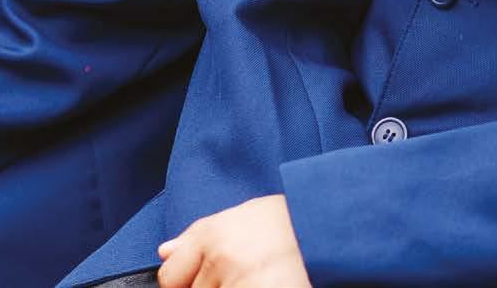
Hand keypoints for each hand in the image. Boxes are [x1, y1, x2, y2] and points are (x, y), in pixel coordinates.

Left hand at [156, 195, 312, 287]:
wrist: (332, 230)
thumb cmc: (292, 222)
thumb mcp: (244, 215)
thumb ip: (198, 235)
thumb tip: (164, 252)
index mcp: (215, 236)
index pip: (171, 276)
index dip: (187, 280)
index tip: (209, 278)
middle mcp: (223, 262)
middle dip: (216, 286)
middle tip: (247, 273)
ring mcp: (240, 286)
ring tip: (259, 278)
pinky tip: (269, 283)